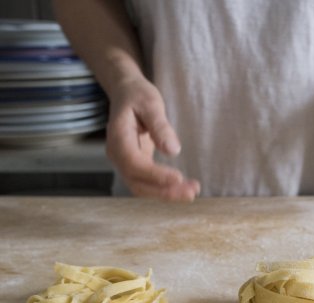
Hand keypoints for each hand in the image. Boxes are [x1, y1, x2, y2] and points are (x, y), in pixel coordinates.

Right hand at [106, 77, 199, 200]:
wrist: (126, 94)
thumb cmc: (138, 96)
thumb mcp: (151, 104)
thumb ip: (160, 126)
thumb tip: (173, 150)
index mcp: (118, 137)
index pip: (133, 163)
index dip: (155, 175)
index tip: (178, 178)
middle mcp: (117, 155)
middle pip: (137, 182)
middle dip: (164, 191)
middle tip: (191, 192)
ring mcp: (124, 162)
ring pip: (142, 187)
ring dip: (166, 194)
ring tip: (192, 192)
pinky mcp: (135, 165)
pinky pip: (147, 183)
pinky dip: (164, 189)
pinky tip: (184, 188)